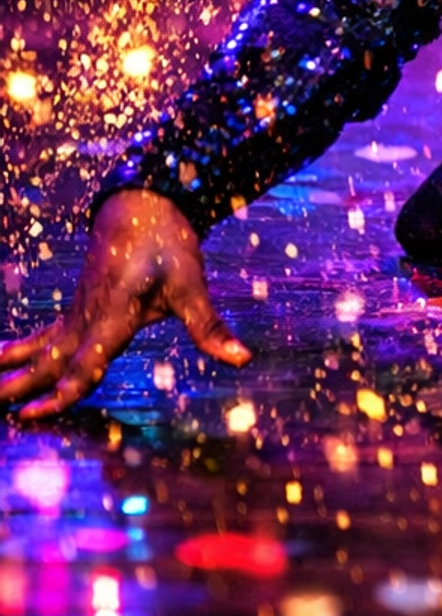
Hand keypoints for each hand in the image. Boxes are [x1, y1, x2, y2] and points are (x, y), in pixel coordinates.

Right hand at [0, 191, 248, 420]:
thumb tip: (243, 358)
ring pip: (41, 348)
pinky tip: (0, 360)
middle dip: (23, 388)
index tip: (35, 413)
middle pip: (53, 360)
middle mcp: (88, 315)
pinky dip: (20, 349)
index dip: (64, 391)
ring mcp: (78, 310)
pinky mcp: (78, 306)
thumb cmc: (168, 242)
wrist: (142, 202)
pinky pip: (43, 334)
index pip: (86, 361)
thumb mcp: (192, 284)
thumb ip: (209, 327)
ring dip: (14, 370)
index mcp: (114, 312)